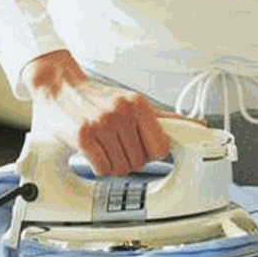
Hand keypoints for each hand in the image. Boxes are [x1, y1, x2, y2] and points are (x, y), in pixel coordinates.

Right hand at [28, 50, 204, 176]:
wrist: (59, 86)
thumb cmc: (97, 97)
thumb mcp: (133, 101)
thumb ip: (164, 118)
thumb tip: (198, 125)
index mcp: (138, 104)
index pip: (160, 148)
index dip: (152, 154)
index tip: (144, 150)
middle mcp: (121, 113)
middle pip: (140, 162)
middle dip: (130, 159)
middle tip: (117, 145)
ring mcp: (101, 125)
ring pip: (121, 169)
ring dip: (114, 165)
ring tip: (104, 147)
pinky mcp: (83, 138)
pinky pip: (102, 170)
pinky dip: (99, 167)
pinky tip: (94, 153)